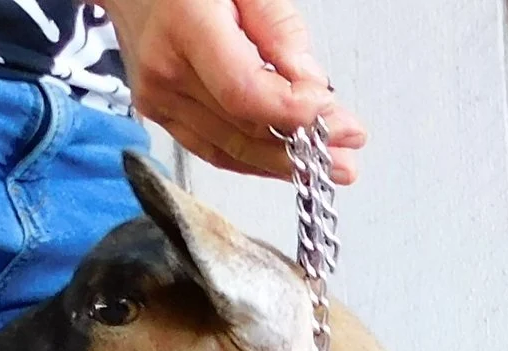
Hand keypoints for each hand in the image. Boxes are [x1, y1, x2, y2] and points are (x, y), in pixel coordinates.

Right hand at [100, 0, 366, 182]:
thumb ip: (279, 31)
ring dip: (286, 163)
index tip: (333, 113)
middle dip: (304, 144)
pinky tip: (289, 165)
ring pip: (235, 149)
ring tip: (331, 167)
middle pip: (246, 129)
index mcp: (185, 26)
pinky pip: (216, 152)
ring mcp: (158, 98)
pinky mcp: (160, 114)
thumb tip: (311, 85)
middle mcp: (165, 70)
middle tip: (349, 152)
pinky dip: (256, 162)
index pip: (245, 93)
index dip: (294, 112)